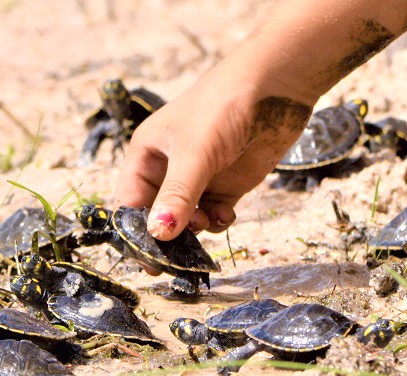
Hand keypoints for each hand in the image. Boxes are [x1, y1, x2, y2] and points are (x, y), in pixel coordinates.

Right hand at [116, 67, 312, 239]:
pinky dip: (217, 220)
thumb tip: (158, 235)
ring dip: (194, 229)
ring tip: (205, 221)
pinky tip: (226, 212)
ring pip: (186, 219)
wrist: (276, 86)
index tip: (145, 258)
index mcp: (147, 154)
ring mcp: (198, 177)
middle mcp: (168, 168)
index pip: (129, 202)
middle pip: (157, 215)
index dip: (134, 231)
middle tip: (176, 258)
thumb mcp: (194, 153)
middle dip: (166, 234)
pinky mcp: (227, 184)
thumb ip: (177, 196)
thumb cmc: (223, 106)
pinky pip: (213, 214)